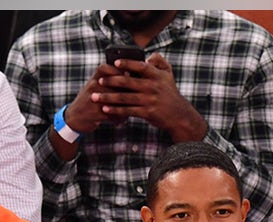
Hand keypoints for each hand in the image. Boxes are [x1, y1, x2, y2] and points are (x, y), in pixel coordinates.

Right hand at [61, 63, 128, 136]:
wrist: (72, 118)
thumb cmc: (88, 100)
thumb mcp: (94, 86)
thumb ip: (108, 79)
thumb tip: (130, 73)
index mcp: (94, 78)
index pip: (107, 68)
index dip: (119, 70)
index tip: (129, 75)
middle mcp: (93, 86)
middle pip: (117, 85)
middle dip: (129, 92)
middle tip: (136, 97)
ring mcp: (93, 99)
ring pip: (117, 100)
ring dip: (126, 106)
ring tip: (131, 110)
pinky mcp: (95, 113)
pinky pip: (113, 114)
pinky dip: (119, 118)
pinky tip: (121, 120)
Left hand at [93, 53, 207, 141]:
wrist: (178, 114)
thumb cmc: (169, 92)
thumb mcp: (168, 74)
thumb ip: (160, 62)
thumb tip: (149, 56)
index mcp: (157, 75)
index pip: (141, 66)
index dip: (128, 63)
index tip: (114, 62)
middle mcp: (153, 86)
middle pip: (128, 82)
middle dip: (111, 81)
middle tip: (99, 81)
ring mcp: (149, 100)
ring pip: (124, 98)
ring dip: (107, 97)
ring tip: (94, 97)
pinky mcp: (147, 112)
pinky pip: (127, 110)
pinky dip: (115, 110)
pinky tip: (104, 109)